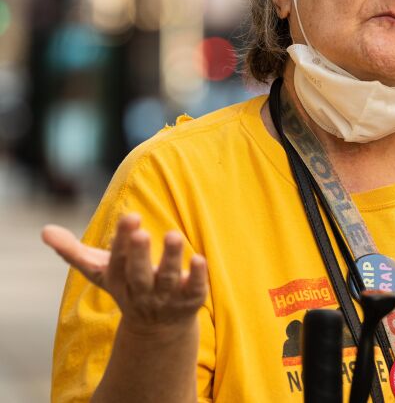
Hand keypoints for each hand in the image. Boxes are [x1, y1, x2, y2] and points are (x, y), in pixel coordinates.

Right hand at [42, 214, 207, 332]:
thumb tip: (44, 231)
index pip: (118, 261)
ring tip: (173, 234)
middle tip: (141, 233)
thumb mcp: (99, 271)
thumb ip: (73, 252)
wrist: (157, 328)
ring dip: (171, 258)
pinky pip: (196, 289)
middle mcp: (142, 291)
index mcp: (119, 280)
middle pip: (140, 274)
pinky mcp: (191, 301)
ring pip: (169, 279)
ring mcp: (167, 298)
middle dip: (140, 254)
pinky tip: (200, 258)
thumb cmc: (126, 286)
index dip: (122, 241)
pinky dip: (198, 276)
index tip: (130, 217)